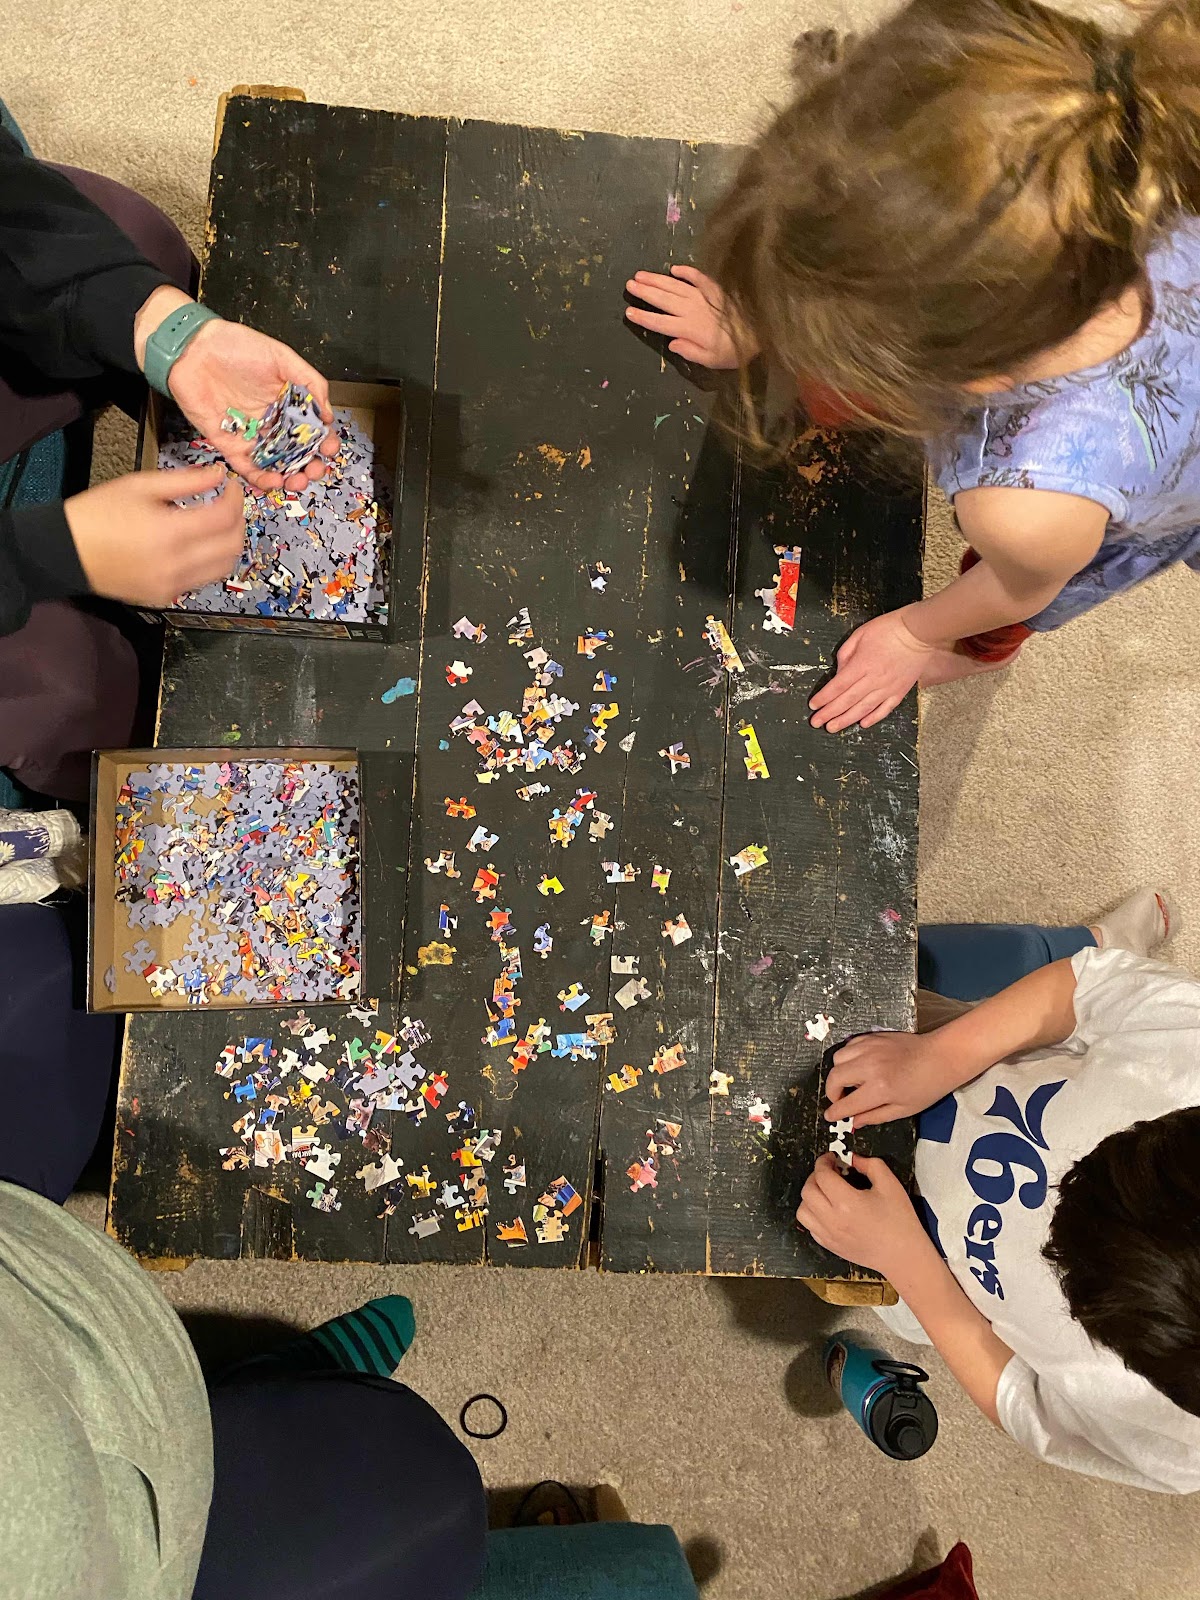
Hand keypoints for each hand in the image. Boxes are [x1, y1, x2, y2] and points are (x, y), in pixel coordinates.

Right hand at [65, 464, 245, 605]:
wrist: (66, 550)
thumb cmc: (97, 513)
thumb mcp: (139, 485)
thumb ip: (186, 480)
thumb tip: (219, 474)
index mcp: (169, 532)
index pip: (224, 517)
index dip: (236, 498)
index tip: (232, 486)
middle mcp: (176, 564)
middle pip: (232, 546)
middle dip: (238, 521)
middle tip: (230, 504)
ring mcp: (173, 585)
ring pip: (223, 568)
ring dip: (228, 544)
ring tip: (218, 525)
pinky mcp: (166, 596)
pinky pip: (202, 579)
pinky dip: (210, 561)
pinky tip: (198, 545)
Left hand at [134, 286, 337, 492]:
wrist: (193, 349)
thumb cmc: (235, 346)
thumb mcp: (281, 357)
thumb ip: (309, 382)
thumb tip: (327, 413)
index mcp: (286, 403)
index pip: (311, 430)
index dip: (323, 443)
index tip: (329, 450)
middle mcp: (270, 421)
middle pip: (296, 452)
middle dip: (308, 466)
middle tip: (314, 471)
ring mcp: (250, 434)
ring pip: (274, 464)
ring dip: (288, 477)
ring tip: (295, 482)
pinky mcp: (228, 442)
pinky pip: (246, 466)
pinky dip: (260, 478)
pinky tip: (273, 481)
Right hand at [624, 266, 745, 367]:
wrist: (760, 332)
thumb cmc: (735, 351)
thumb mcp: (711, 360)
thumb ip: (690, 352)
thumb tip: (672, 343)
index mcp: (688, 329)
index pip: (659, 322)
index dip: (643, 317)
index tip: (629, 312)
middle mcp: (691, 309)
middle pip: (662, 299)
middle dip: (644, 291)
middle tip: (629, 284)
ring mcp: (703, 296)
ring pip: (674, 285)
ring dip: (656, 279)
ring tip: (640, 274)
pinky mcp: (715, 288)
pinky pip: (696, 277)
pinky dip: (685, 272)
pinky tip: (674, 268)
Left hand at [795, 1153, 929, 1277]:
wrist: (903, 1256)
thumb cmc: (899, 1220)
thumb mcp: (890, 1184)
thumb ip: (870, 1165)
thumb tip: (853, 1159)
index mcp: (846, 1202)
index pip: (821, 1175)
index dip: (823, 1161)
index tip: (832, 1158)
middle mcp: (832, 1219)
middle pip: (807, 1191)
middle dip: (815, 1176)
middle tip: (830, 1172)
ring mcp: (828, 1235)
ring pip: (803, 1211)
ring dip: (810, 1197)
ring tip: (826, 1192)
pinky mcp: (830, 1246)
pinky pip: (810, 1227)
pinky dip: (814, 1215)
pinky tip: (829, 1210)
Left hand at [808, 606, 935, 730]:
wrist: (919, 633)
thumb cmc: (890, 629)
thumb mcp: (860, 634)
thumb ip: (845, 654)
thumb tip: (839, 671)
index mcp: (862, 664)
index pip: (838, 686)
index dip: (824, 698)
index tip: (814, 705)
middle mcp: (874, 680)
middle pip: (847, 701)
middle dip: (829, 713)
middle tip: (816, 722)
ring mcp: (888, 688)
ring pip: (863, 709)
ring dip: (846, 720)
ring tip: (832, 728)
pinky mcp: (900, 691)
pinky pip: (884, 709)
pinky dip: (873, 718)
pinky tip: (863, 724)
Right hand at [824, 1031, 957, 1127]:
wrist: (941, 1057)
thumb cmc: (926, 1087)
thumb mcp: (903, 1110)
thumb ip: (875, 1116)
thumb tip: (855, 1122)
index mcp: (879, 1088)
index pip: (846, 1103)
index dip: (835, 1112)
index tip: (830, 1116)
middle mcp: (870, 1066)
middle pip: (835, 1078)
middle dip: (832, 1092)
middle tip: (841, 1099)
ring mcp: (870, 1048)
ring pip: (838, 1059)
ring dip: (839, 1072)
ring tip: (850, 1081)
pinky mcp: (872, 1037)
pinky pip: (848, 1046)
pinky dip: (848, 1057)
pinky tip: (858, 1065)